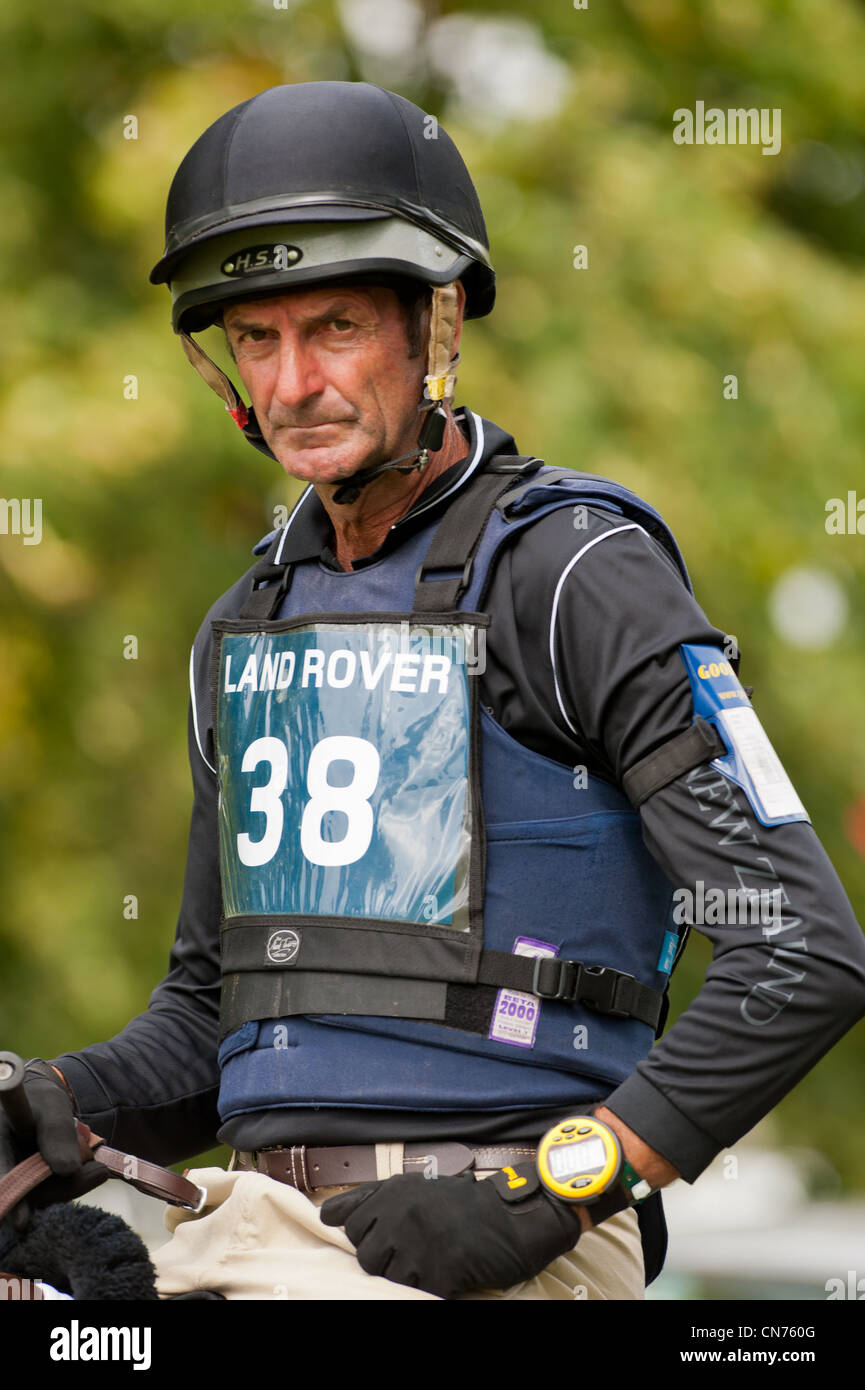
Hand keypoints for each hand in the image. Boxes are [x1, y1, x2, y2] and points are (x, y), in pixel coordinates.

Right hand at [0, 1062, 105, 1230]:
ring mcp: (16, 1182)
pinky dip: (72, 1186)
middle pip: (25, 1195)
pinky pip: (51, 1195)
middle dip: (63, 1189)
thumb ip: (57, 1132)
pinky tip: (92, 1172)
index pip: (2, 1179)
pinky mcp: (31, 1189)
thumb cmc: (41, 1102)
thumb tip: (68, 1169)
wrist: (41, 1107)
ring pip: (41, 1198)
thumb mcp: (51, 1107)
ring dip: (72, 1187)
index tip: (22, 1222)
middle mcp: (3, 1168)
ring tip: (99, 1169)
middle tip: (100, 1172)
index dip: (10, 1200)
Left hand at [320, 1167, 581, 1298]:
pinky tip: (446, 1269)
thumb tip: (326, 1215)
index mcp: (394, 1193)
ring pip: (388, 1277)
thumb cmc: (464, 1204)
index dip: (367, 1236)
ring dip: (406, 1274)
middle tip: (413, 1250)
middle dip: (383, 1259)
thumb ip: (371, 1199)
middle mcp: (401, 1216)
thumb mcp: (415, 1189)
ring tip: (431, 1258)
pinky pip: (417, 1290)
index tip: (384, 1235)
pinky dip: (430, 1284)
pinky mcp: (439, 1273)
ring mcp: (419, 1246)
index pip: (351, 1226)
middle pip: (365, 1257)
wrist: (512, 1219)